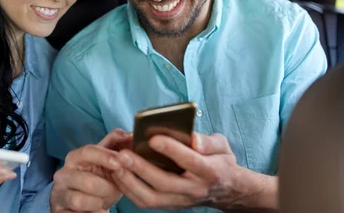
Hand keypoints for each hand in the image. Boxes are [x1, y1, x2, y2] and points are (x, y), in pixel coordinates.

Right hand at [50, 128, 132, 212]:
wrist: (82, 205)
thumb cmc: (96, 179)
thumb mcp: (106, 163)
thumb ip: (116, 146)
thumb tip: (129, 133)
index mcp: (74, 158)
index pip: (87, 151)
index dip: (105, 156)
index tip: (120, 163)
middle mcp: (63, 174)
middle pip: (86, 180)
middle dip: (106, 187)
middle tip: (115, 190)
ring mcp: (59, 194)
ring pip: (80, 200)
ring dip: (99, 203)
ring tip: (104, 202)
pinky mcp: (59, 211)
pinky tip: (100, 212)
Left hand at [111, 132, 251, 210]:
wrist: (227, 190)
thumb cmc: (220, 161)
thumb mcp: (222, 146)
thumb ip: (208, 141)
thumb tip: (192, 139)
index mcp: (209, 171)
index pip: (190, 161)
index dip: (171, 150)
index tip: (153, 138)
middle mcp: (193, 189)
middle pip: (164, 183)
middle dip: (141, 168)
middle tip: (123, 154)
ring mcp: (180, 200)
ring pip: (152, 197)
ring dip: (130, 182)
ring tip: (116, 165)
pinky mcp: (169, 205)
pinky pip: (146, 202)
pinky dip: (129, 189)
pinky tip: (119, 174)